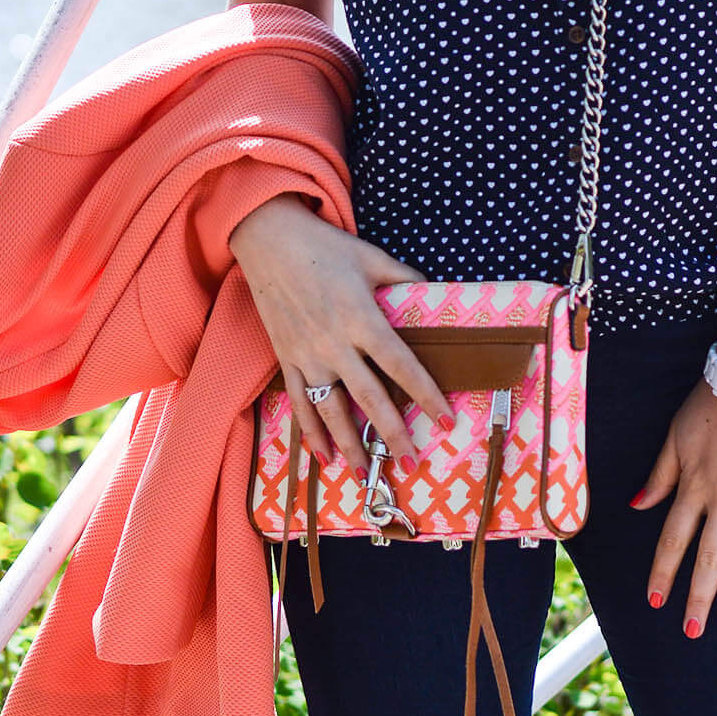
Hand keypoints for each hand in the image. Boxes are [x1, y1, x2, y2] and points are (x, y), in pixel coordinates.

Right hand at [228, 193, 454, 475]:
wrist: (270, 240)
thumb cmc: (325, 247)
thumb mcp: (371, 257)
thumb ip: (403, 278)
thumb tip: (432, 292)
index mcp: (363, 318)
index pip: (401, 365)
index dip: (426, 394)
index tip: (446, 419)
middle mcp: (335, 344)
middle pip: (370, 398)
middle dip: (392, 434)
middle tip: (411, 464)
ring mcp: (308, 355)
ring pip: (332, 410)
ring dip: (350, 445)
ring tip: (367, 475)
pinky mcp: (287, 358)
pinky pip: (300, 402)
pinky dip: (310, 431)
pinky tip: (322, 456)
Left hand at [630, 374, 716, 634]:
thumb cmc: (707, 404)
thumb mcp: (674, 437)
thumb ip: (659, 476)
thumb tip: (636, 507)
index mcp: (694, 486)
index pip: (673, 539)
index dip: (663, 572)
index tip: (655, 601)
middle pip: (709, 557)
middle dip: (698, 597)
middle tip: (691, 632)